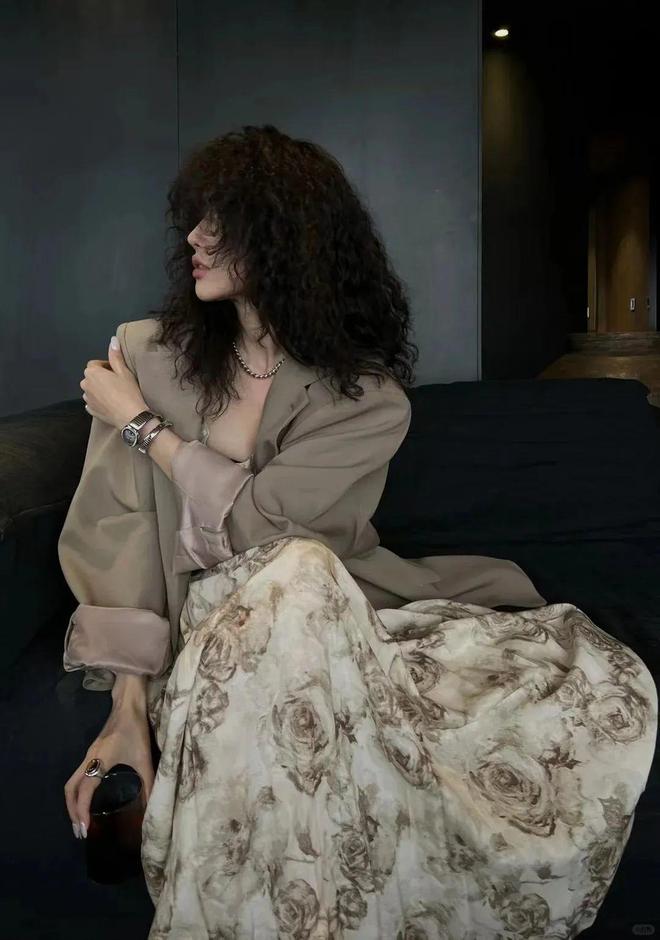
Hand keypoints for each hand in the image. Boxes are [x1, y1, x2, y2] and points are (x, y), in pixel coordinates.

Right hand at [64, 704, 154, 839]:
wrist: (128, 704)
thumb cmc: (136, 730)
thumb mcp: (144, 758)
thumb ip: (149, 783)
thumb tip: (153, 807)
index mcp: (99, 762)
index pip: (84, 791)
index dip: (82, 812)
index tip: (85, 830)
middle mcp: (89, 759)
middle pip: (70, 789)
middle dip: (72, 811)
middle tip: (80, 831)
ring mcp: (88, 755)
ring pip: (71, 782)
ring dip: (73, 802)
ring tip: (81, 821)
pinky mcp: (92, 752)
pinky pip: (78, 775)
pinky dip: (78, 791)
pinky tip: (88, 799)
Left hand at [80, 336, 148, 430]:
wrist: (131, 417)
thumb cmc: (128, 392)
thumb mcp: (124, 372)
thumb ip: (115, 356)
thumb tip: (112, 340)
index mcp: (92, 373)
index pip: (94, 364)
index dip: (105, 366)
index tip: (116, 372)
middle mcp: (85, 385)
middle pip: (91, 377)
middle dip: (100, 377)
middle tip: (116, 382)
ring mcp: (87, 399)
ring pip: (91, 389)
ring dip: (98, 389)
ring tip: (114, 394)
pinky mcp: (90, 410)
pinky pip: (92, 401)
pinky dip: (98, 401)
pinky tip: (110, 403)